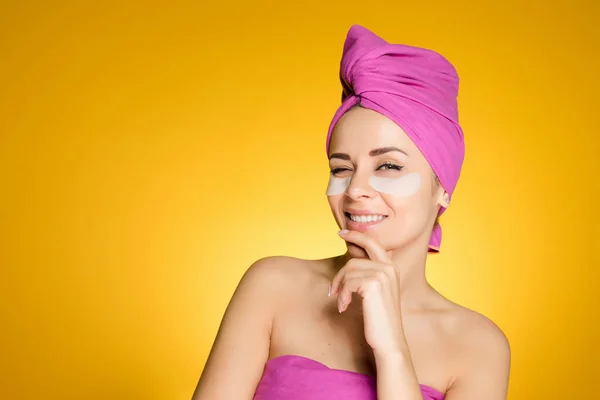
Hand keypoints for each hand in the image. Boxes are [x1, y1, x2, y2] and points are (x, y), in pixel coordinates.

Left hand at [330, 229, 404, 355]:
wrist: (389, 339)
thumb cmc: (380, 318)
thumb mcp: (377, 292)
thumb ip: (369, 274)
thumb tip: (351, 262)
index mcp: (391, 267)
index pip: (372, 243)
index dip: (356, 236)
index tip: (342, 233)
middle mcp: (389, 267)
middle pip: (354, 260)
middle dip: (340, 274)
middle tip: (331, 289)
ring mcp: (382, 274)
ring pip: (348, 272)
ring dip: (341, 289)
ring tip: (343, 304)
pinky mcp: (373, 284)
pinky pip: (348, 283)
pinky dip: (342, 296)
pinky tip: (344, 308)